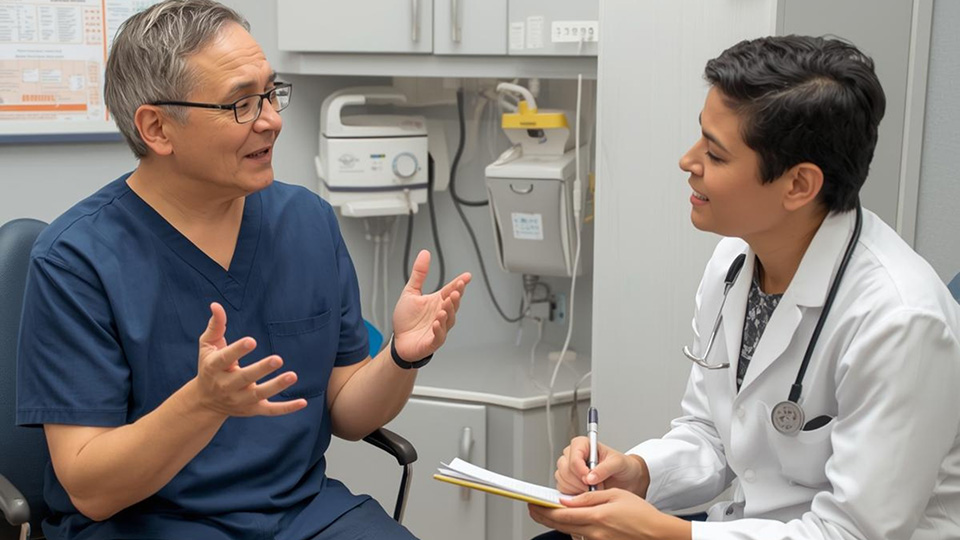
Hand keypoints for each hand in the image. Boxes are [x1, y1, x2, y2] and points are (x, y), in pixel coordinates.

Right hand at [194, 302, 307, 416]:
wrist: (205, 402)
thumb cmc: (209, 366)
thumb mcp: (208, 346)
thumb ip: (216, 326)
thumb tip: (216, 304)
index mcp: (214, 368)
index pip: (225, 359)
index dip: (238, 350)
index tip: (252, 341)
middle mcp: (226, 386)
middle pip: (244, 378)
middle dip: (261, 370)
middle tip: (277, 358)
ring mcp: (240, 400)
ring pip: (260, 395)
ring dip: (277, 386)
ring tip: (293, 375)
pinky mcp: (252, 409)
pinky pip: (270, 410)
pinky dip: (286, 408)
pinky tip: (303, 402)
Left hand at [392, 250, 470, 362]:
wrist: (398, 341)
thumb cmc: (406, 319)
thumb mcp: (411, 292)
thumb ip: (419, 274)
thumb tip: (425, 254)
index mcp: (437, 302)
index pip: (451, 290)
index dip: (459, 283)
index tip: (467, 276)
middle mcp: (440, 314)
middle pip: (453, 305)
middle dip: (456, 297)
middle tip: (456, 290)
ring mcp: (438, 328)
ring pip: (448, 320)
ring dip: (448, 312)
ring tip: (445, 304)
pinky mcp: (432, 341)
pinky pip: (439, 336)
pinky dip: (439, 329)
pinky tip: (436, 322)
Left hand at [528, 489, 690, 539]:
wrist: (656, 533)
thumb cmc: (641, 513)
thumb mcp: (614, 495)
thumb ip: (588, 498)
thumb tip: (566, 499)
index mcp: (596, 517)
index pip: (561, 514)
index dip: (543, 510)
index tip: (533, 503)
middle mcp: (594, 533)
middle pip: (561, 525)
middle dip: (543, 516)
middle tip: (532, 508)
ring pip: (568, 532)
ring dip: (555, 522)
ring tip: (546, 513)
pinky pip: (580, 537)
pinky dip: (570, 529)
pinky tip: (567, 522)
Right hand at [555, 437, 649, 495]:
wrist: (627, 479)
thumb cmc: (623, 466)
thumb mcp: (618, 463)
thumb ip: (605, 468)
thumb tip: (590, 477)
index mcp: (583, 444)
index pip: (573, 455)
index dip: (579, 468)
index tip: (589, 478)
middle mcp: (573, 455)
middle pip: (564, 468)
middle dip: (578, 480)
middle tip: (593, 486)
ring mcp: (569, 468)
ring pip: (562, 479)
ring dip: (576, 488)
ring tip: (593, 490)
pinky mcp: (568, 482)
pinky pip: (562, 488)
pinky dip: (573, 494)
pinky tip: (586, 494)